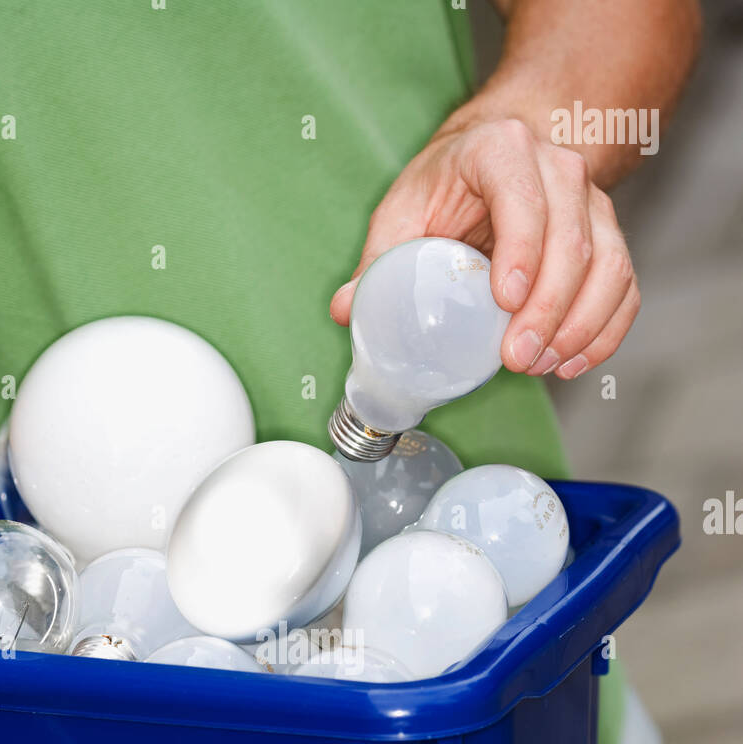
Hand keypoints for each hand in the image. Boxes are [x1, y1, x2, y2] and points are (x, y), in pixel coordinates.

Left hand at [330, 114, 639, 381]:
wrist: (500, 157)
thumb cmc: (448, 186)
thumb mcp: (405, 209)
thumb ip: (378, 260)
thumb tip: (345, 310)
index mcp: (501, 152)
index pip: (524, 197)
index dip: (522, 250)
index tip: (506, 301)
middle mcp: (558, 169)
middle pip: (571, 242)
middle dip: (547, 310)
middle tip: (517, 359)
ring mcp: (592, 203)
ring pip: (606, 266)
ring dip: (578, 327)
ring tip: (540, 367)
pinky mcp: (609, 238)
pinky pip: (623, 287)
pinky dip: (604, 330)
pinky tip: (571, 362)